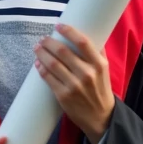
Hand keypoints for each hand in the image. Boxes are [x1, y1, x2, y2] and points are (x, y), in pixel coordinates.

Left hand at [34, 24, 114, 143]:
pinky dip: (41, 69)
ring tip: (37, 48)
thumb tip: (89, 30)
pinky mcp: (64, 96)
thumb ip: (98, 52)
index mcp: (99, 65)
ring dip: (42, 53)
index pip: (83, 42)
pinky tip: (38, 63)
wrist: (101, 117)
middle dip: (49, 42)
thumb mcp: (105, 70)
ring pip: (52, 64)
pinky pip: (48, 78)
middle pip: (63, 51)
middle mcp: (87, 74)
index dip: (69, 31)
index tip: (58, 25)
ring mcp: (74, 86)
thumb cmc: (101, 89)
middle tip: (43, 38)